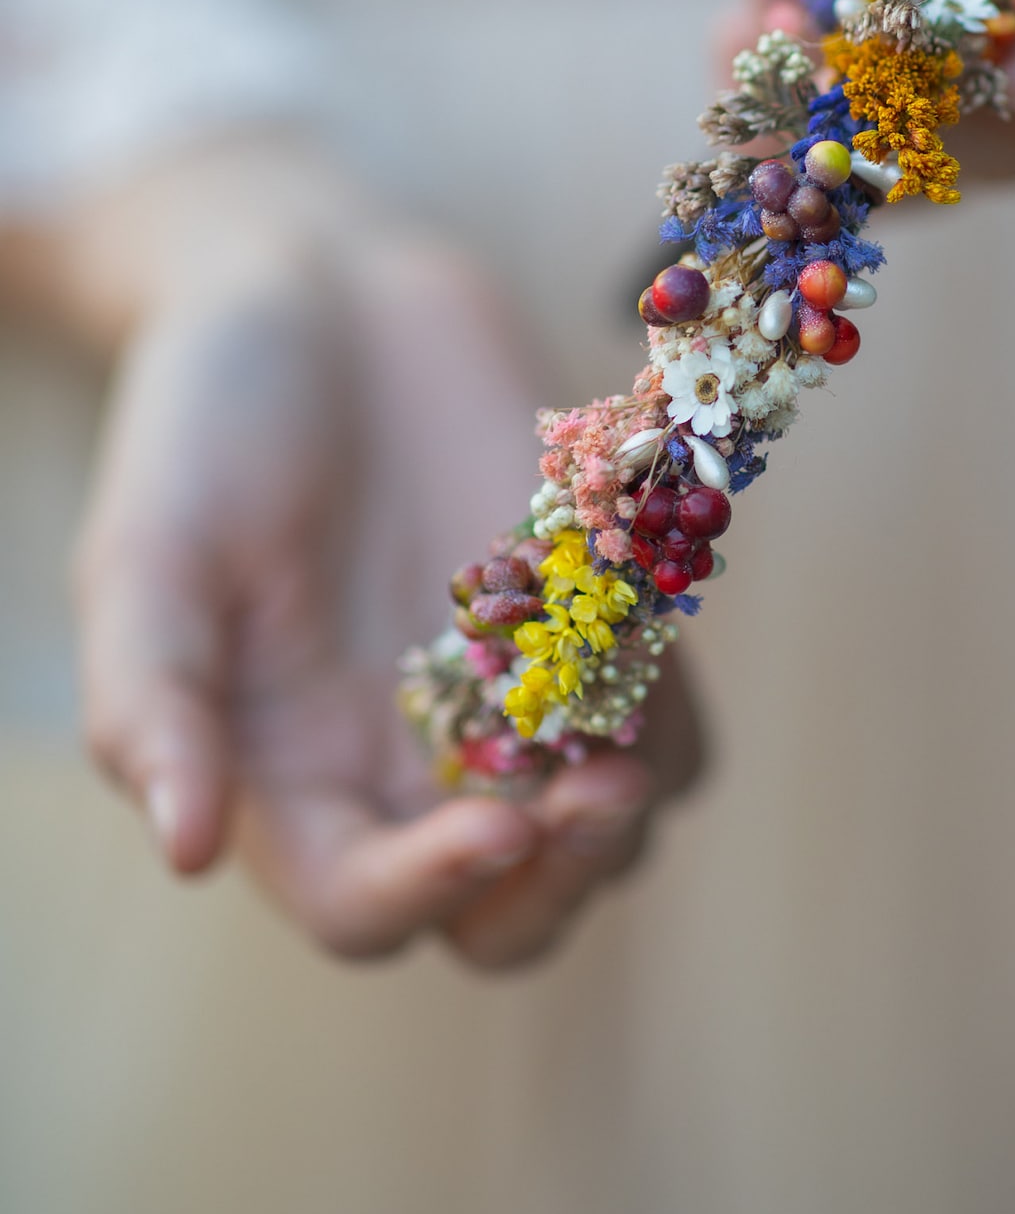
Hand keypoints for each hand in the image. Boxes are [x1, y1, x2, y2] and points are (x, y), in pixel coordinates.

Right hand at [66, 140, 703, 966]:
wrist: (321, 298)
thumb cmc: (210, 425)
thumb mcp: (148, 551)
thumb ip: (154, 698)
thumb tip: (184, 850)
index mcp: (292, 783)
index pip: (365, 905)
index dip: (428, 888)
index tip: (494, 825)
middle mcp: (410, 770)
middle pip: (508, 915)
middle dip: (560, 881)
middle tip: (597, 794)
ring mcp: (514, 707)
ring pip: (604, 833)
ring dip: (630, 806)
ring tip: (630, 718)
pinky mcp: (594, 633)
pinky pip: (662, 720)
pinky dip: (667, 706)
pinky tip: (651, 639)